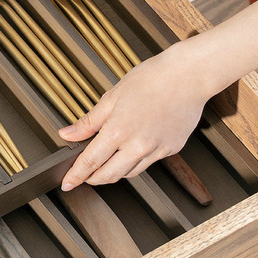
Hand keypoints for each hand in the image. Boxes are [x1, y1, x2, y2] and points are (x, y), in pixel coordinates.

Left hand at [59, 44, 210, 190]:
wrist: (189, 75)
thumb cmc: (152, 79)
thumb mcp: (112, 97)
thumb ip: (88, 122)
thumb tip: (67, 134)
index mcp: (118, 130)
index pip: (90, 162)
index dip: (76, 175)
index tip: (68, 183)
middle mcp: (138, 145)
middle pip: (109, 175)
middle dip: (92, 179)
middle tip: (83, 176)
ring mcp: (157, 149)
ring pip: (129, 173)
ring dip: (113, 172)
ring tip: (104, 164)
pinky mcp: (171, 149)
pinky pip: (147, 163)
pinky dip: (134, 162)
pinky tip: (129, 152)